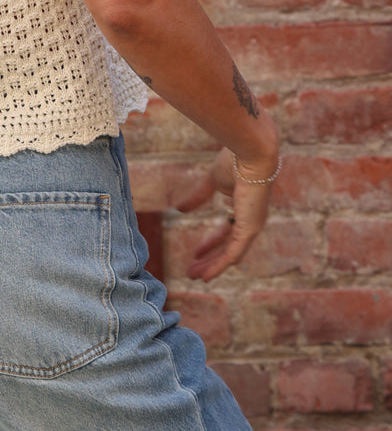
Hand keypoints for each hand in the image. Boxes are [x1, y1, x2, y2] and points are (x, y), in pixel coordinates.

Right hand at [174, 146, 275, 281]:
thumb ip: (197, 198)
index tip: (195, 252)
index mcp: (242, 207)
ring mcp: (252, 226)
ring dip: (212, 266)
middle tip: (192, 270)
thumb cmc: (234, 161)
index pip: (226, 231)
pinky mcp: (250, 229)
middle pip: (228, 246)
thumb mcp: (211, 182)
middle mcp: (250, 220)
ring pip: (230, 254)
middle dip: (209, 259)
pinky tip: (207, 275)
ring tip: (195, 276)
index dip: (210, 242)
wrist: (249, 154)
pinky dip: (220, 265)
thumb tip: (179, 210)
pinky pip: (234, 253)